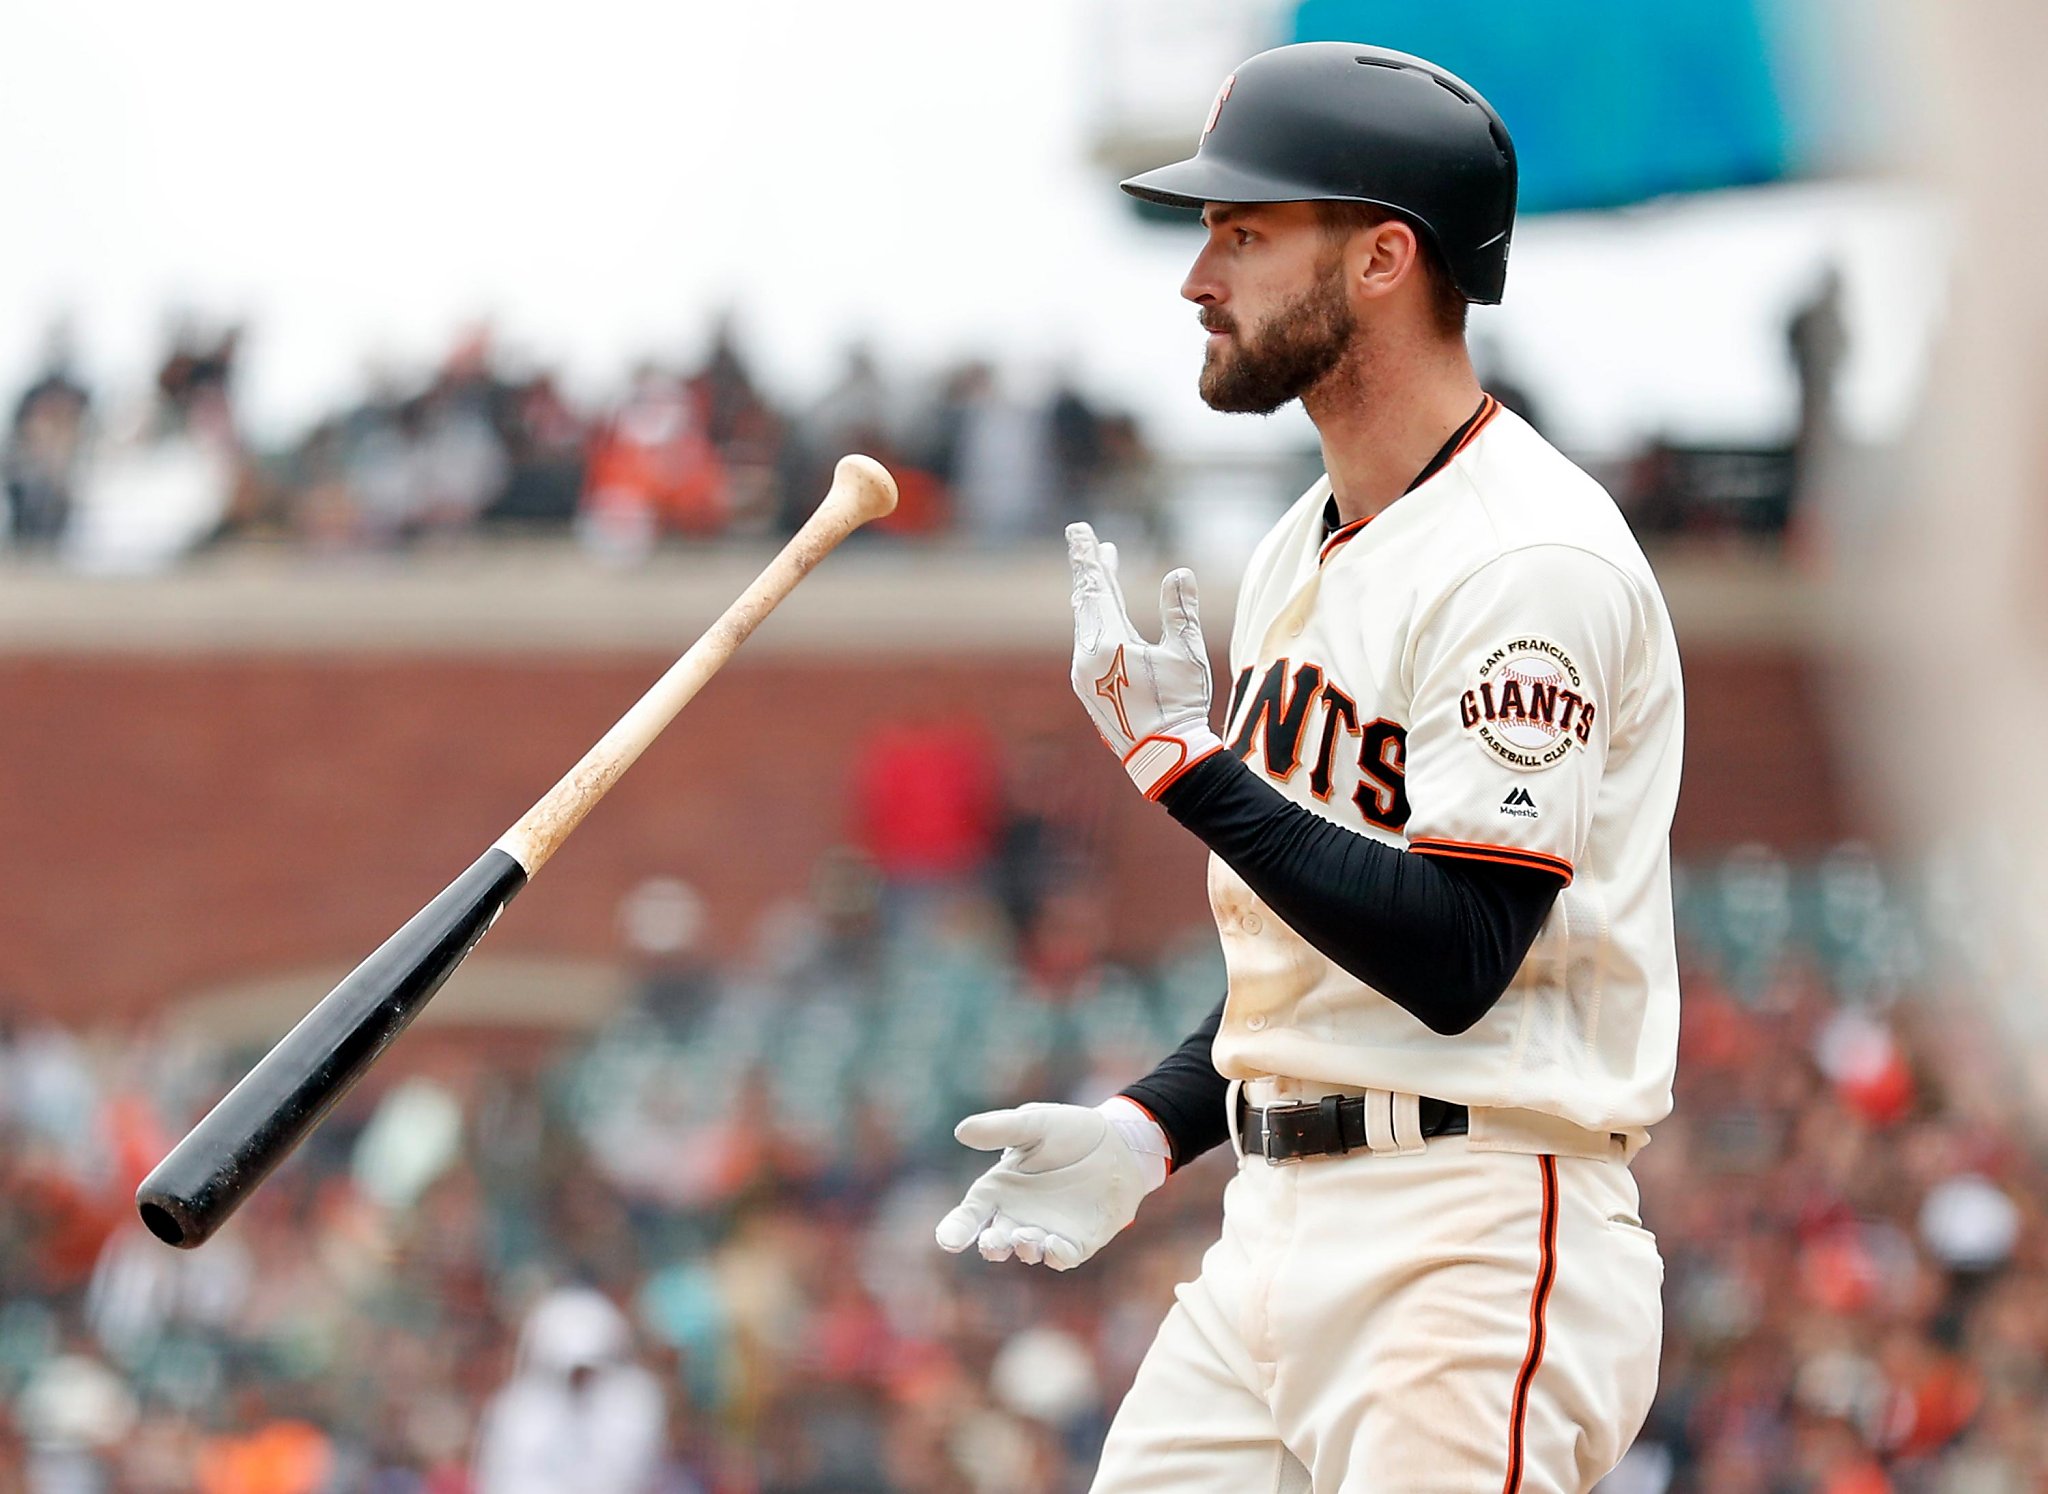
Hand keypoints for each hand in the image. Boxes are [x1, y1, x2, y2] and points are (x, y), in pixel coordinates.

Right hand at [935, 1101, 1165, 1270]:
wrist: (1118, 1143)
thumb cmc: (1070, 1131)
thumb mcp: (1034, 1123)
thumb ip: (1001, 1128)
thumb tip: (962, 1132)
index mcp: (1000, 1190)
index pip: (970, 1215)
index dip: (956, 1229)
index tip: (948, 1240)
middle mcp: (1018, 1216)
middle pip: (995, 1242)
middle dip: (991, 1246)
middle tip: (991, 1243)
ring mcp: (1047, 1231)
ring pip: (1027, 1251)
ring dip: (1023, 1248)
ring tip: (1023, 1237)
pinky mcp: (1078, 1241)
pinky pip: (1062, 1257)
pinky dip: (1056, 1255)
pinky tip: (1053, 1244)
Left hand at [1067, 522, 1223, 798]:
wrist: (1163, 758)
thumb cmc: (1178, 707)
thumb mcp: (1186, 655)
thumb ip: (1180, 612)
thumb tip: (1179, 573)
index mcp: (1107, 643)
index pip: (1096, 587)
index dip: (1088, 556)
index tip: (1078, 530)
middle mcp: (1087, 656)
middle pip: (1086, 601)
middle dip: (1090, 570)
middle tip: (1086, 542)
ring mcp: (1084, 675)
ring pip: (1086, 622)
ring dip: (1095, 595)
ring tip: (1102, 571)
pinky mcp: (1090, 688)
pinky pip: (1088, 642)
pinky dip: (1096, 620)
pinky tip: (1105, 617)